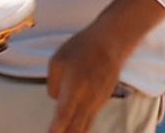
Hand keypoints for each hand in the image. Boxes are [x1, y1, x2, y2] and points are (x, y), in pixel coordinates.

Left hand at [40, 6, 140, 132]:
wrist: (112, 42)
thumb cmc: (81, 47)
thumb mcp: (57, 60)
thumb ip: (53, 84)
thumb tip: (56, 100)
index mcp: (73, 89)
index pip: (63, 117)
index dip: (55, 130)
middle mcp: (87, 100)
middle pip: (75, 128)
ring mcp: (98, 101)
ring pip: (85, 126)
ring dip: (74, 132)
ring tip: (64, 132)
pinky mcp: (103, 99)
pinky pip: (90, 118)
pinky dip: (82, 126)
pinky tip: (75, 129)